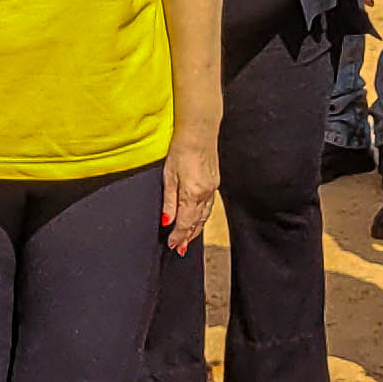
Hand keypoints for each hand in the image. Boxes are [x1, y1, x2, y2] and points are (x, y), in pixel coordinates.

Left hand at [160, 134, 219, 253]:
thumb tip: (168, 221)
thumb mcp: (169, 176)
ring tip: (187, 240)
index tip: (172, 245)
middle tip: (179, 249)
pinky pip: (209, 206)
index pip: (185, 222)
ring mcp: (212, 189)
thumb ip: (169, 201)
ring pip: (204, 216)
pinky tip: (198, 220)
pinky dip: (202, 217)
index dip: (178, 236)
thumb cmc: (180, 150)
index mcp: (193, 193)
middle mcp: (206, 194)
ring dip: (196, 230)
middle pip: (196, 222)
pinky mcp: (214, 183)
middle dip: (187, 237)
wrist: (199, 131)